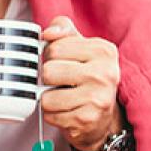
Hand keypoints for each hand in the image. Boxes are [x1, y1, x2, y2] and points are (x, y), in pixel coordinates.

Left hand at [40, 16, 123, 150]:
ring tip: (63, 97)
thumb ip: (63, 31)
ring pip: (46, 97)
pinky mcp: (87, 119)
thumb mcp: (80, 48)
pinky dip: (53, 115)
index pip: (54, 48)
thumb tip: (48, 33)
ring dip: (48, 99)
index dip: (50, 57)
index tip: (61, 63)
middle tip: (61, 82)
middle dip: (48, 78)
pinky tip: (67, 111)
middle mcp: (105, 73)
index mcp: (103, 50)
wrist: (103, 117)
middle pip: (48, 71)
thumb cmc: (88, 78)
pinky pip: (50, 116)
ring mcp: (98, 98)